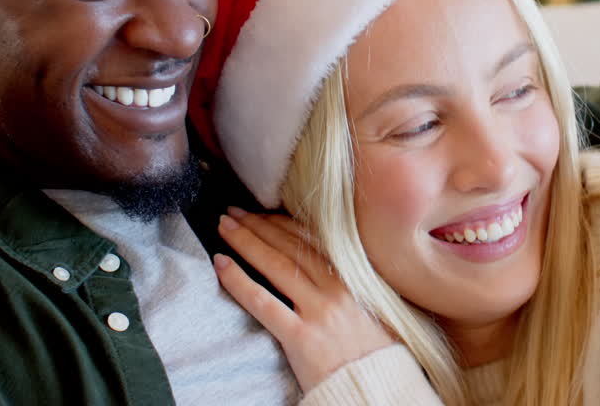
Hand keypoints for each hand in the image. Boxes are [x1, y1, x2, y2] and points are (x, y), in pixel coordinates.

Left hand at [213, 207, 395, 392]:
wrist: (378, 389)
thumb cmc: (376, 353)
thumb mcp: (374, 306)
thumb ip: (350, 282)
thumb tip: (327, 261)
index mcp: (354, 276)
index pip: (311, 238)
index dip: (282, 222)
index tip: (262, 213)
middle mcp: (337, 287)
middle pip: (289, 245)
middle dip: (259, 224)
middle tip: (234, 211)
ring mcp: (319, 311)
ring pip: (275, 265)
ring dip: (246, 240)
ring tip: (224, 226)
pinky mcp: (301, 337)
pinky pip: (263, 302)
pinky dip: (239, 280)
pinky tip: (221, 264)